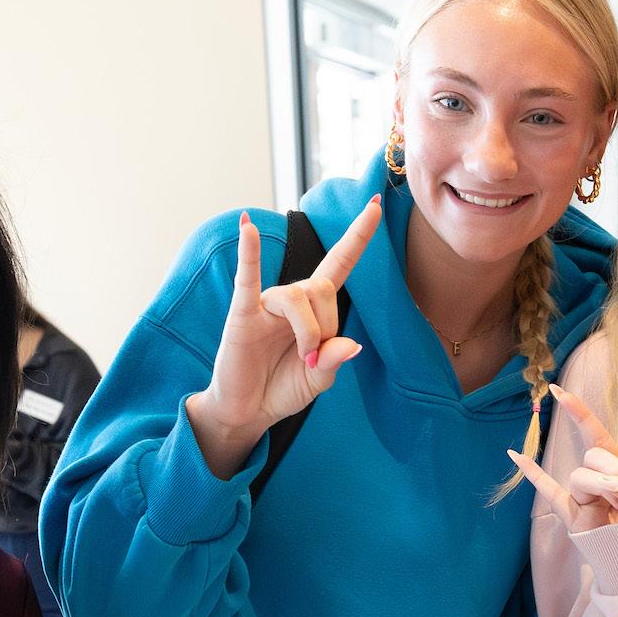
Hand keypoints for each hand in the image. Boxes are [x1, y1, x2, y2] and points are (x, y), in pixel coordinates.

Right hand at [188, 197, 381, 476]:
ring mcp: (264, 305)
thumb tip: (353, 344)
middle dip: (327, 325)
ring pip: (297, 297)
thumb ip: (336, 359)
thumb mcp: (320, 380)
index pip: (339, 263)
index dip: (358, 236)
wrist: (248, 412)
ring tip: (304, 358)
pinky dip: (249, 253)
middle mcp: (289, 300)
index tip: (375, 204)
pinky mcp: (242, 316)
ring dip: (308, 331)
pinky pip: (247, 279)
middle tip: (315, 359)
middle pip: (322, 288)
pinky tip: (248, 228)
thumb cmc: (282, 389)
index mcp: (313, 310)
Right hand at [509, 385, 617, 529]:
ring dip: (601, 487)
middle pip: (592, 456)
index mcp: (613, 465)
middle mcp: (593, 475)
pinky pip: (548, 492)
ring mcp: (579, 495)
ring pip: (579, 478)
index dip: (578, 412)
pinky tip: (514, 455)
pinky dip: (532, 473)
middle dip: (612, 470)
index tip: (558, 392)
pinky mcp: (571, 514)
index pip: (594, 432)